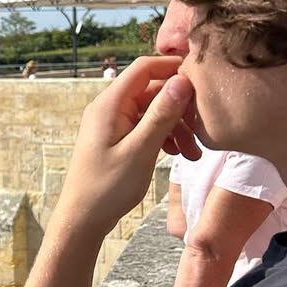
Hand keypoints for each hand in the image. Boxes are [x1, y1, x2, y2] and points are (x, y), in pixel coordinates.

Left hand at [57, 56, 198, 238]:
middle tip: (202, 129)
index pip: (145, 67)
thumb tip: (181, 80)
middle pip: (153, 90)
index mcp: (110, 104)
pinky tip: (179, 154)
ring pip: (153, 110)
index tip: (203, 80)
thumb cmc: (107, 188)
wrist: (83, 219)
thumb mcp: (140, 150)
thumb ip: (161, 115)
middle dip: (180, 107)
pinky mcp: (117, 137)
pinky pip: (146, 126)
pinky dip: (164, 136)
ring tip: (193, 152)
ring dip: (176, 126)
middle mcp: (109, 107)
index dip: (174, 67)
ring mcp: (113, 122)